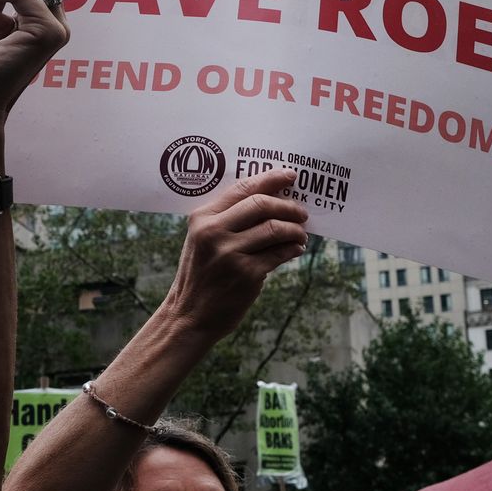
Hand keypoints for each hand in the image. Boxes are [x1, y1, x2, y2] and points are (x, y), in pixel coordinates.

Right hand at [161, 168, 309, 336]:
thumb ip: (227, 219)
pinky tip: (296, 249)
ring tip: (300, 234)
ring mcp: (230, 253)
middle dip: (288, 206)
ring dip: (295, 229)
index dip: (271, 178)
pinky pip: (279, 253)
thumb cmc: (201, 274)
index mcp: (202, 218)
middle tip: (301, 212)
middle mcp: (214, 232)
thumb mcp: (202, 240)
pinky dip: (293, 249)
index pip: (243, 188)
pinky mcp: (247, 274)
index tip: (291, 175)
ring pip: (275, 228)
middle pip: (262, 204)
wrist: (189, 315)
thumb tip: (272, 201)